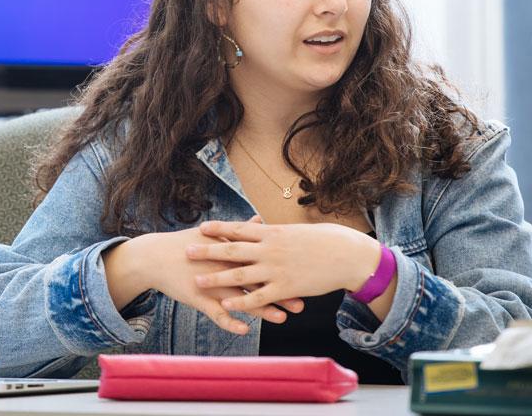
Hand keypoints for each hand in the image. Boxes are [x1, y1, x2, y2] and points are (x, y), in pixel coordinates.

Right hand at [146, 216, 303, 334]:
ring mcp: (211, 283)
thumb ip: (239, 230)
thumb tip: (259, 219)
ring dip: (262, 310)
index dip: (281, 269)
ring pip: (241, 300)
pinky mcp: (198, 298)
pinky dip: (230, 322)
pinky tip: (244, 330)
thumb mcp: (213, 234)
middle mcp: (223, 267)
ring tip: (281, 318)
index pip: (261, 260)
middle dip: (279, 292)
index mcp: (230, 250)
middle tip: (301, 302)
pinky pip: (216, 314)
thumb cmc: (187, 243)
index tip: (301, 275)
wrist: (156, 257)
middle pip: (256, 281)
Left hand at [185, 220, 379, 312]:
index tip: (201, 227)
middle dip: (208, 250)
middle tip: (186, 250)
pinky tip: (227, 305)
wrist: (344, 254)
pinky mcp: (285, 288)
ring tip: (197, 280)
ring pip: (240, 275)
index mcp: (272, 233)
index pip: (239, 228)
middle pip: (233, 249)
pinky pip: (259, 297)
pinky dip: (242, 301)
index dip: (219, 228)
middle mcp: (270, 249)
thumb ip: (274, 232)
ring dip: (217, 278)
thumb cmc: (322, 240)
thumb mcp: (295, 231)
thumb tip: (261, 225)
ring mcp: (276, 269)